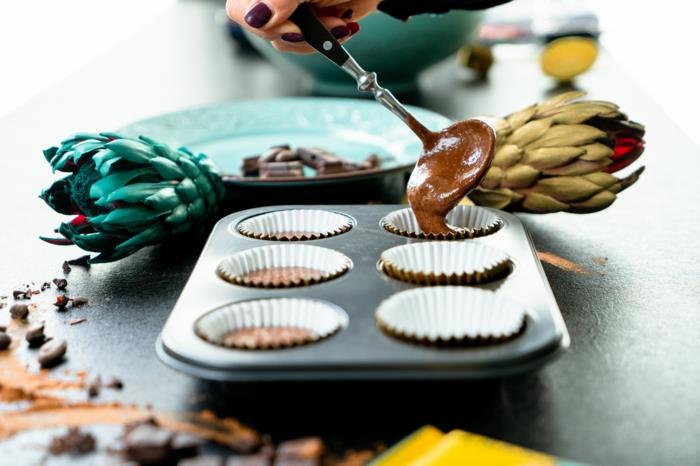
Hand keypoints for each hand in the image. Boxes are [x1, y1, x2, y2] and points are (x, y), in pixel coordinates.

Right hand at [226, 0, 379, 52]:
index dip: (265, 25)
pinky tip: (342, 25)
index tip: (295, 28)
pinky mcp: (309, 26)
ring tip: (339, 21)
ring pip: (285, 43)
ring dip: (319, 39)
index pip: (240, 10)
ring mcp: (289, 12)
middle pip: (264, 31)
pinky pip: (306, 46)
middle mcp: (274, 0)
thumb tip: (257, 16)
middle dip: (299, 34)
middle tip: (327, 24)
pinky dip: (328, 42)